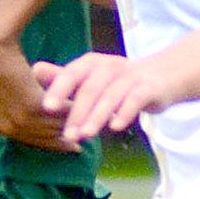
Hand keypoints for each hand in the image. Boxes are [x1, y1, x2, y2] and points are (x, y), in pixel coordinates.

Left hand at [0, 23, 75, 151]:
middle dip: (62, 142)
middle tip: (79, 146)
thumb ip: (21, 106)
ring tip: (86, 127)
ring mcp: (18, 120)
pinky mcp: (31, 108)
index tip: (68, 146)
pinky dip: (70, 113)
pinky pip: (56, 115)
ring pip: (51, 128)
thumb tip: (40, 114)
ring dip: (69, 127)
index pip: (30, 141)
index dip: (50, 144)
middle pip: (42, 139)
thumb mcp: (7, 93)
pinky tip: (81, 110)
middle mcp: (6, 128)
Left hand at [36, 51, 176, 145]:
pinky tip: (116, 128)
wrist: (163, 77)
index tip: (47, 108)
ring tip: (86, 135)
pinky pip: (136, 99)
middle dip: (77, 113)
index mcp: (92, 63)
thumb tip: (36, 69)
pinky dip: (125, 113)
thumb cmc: (118, 82)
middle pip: (90, 88)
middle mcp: (110, 66)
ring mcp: (131, 76)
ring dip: (98, 117)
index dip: (59, 90)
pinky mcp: (149, 88)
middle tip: (67, 135)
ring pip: (111, 96)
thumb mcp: (90, 79)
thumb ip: (64, 78)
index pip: (72, 74)